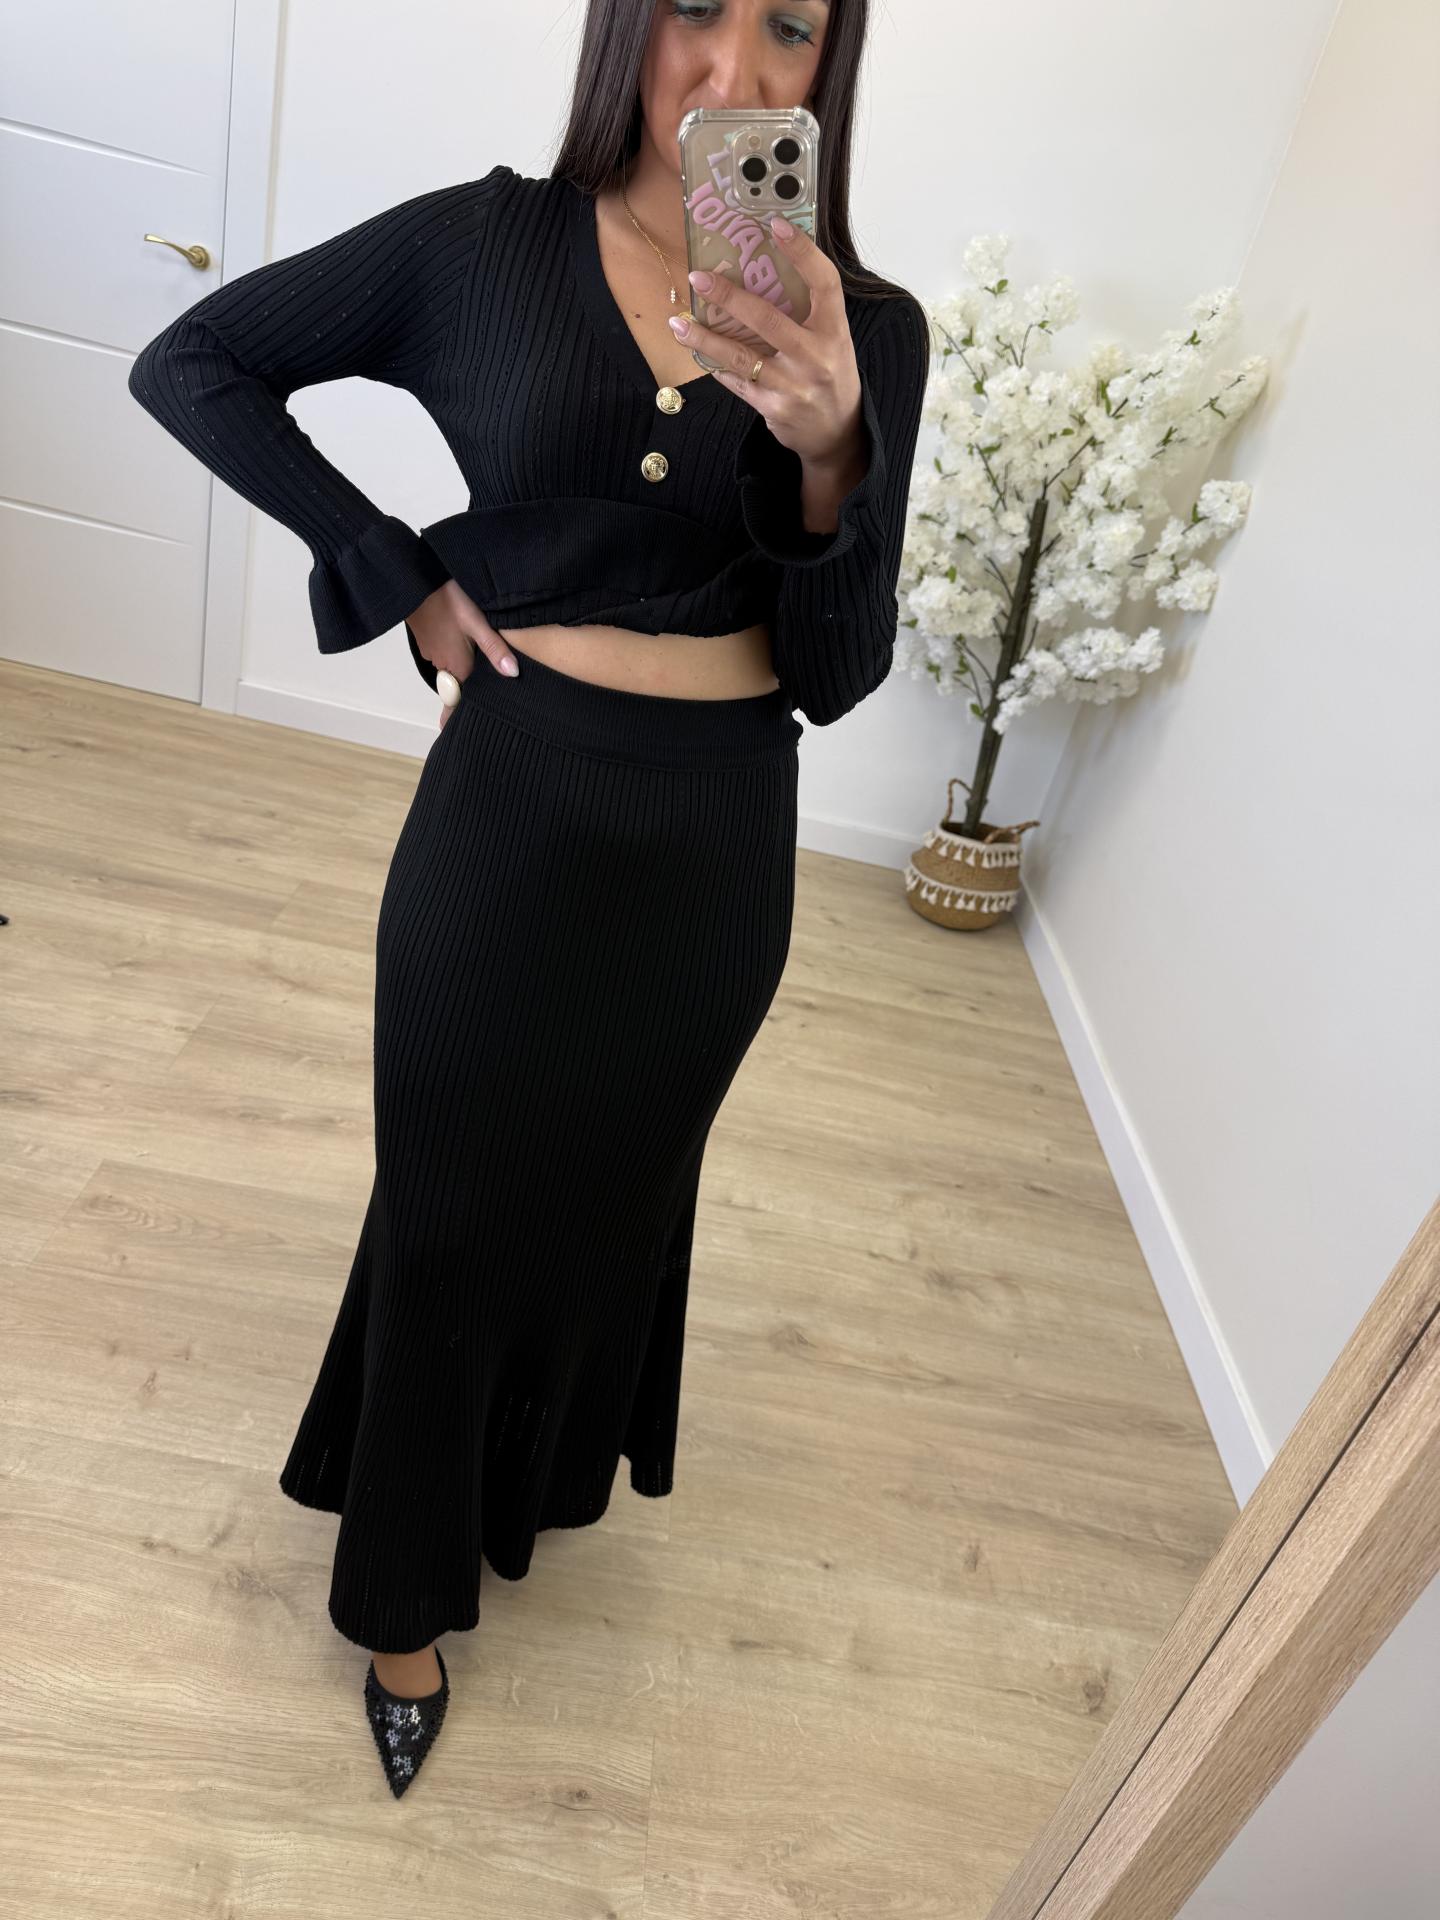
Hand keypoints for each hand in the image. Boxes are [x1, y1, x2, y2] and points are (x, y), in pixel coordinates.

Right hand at [408, 579, 517, 728]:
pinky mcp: (428, 641)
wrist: (414, 581)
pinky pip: (444, 657)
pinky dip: (454, 657)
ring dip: (462, 673)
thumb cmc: (447, 599)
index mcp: (458, 667)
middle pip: (457, 689)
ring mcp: (434, 653)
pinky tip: (465, 646)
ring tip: (479, 674)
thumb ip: (495, 650)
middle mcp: (444, 665)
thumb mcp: (477, 622)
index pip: (458, 703)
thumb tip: (513, 675)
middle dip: (466, 697)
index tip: (454, 733)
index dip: (457, 719)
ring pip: (451, 671)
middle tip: (482, 707)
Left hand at [667, 215, 864, 477]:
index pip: (824, 283)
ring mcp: (794, 385)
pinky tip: (696, 352)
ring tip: (678, 323)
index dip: (803, 252)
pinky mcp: (774, 408)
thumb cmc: (830, 374)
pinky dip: (716, 366)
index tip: (776, 224)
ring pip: (740, 356)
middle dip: (728, 297)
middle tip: (698, 277)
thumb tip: (764, 269)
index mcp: (835, 331)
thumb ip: (807, 312)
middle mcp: (816, 357)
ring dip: (704, 338)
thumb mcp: (833, 340)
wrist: (837, 432)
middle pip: (768, 319)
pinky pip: (737, 382)